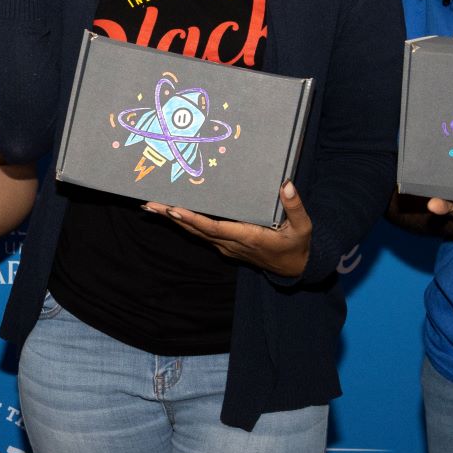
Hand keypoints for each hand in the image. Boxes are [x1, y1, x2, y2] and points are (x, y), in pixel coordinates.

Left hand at [143, 182, 312, 277]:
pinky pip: (201, 234)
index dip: (194, 220)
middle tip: (150, 204)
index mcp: (248, 237)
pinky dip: (185, 223)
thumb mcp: (303, 227)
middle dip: (172, 217)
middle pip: (197, 229)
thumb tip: (286, 184)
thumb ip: (294, 206)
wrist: (294, 268)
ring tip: (152, 206)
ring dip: (173, 220)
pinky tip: (172, 214)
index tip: (174, 210)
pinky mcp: (226, 245)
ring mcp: (226, 246)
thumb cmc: (297, 245)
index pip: (215, 228)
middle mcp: (232, 243)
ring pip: (196, 232)